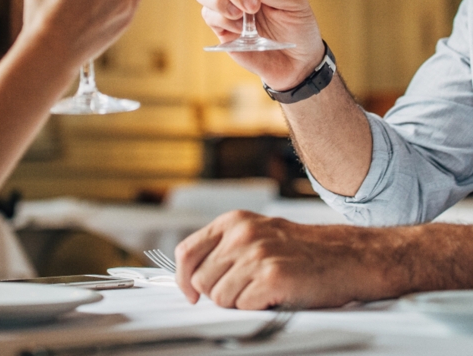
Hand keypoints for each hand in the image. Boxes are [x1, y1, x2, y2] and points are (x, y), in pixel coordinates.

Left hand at [175, 210, 385, 309]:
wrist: (346, 257)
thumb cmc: (302, 251)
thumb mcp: (258, 235)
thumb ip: (226, 248)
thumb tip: (192, 277)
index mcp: (234, 221)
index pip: (187, 251)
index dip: (184, 278)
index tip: (191, 294)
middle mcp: (242, 234)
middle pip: (202, 281)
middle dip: (219, 294)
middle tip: (246, 290)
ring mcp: (256, 254)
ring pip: (220, 298)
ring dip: (239, 303)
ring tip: (263, 291)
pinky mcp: (272, 276)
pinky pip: (243, 307)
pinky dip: (256, 309)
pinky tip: (275, 296)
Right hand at [194, 0, 323, 89]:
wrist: (297, 62)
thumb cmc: (298, 28)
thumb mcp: (294, 3)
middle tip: (253, 6)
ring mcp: (228, 8)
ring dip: (220, 1)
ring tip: (242, 15)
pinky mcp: (221, 28)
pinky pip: (208, 15)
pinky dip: (223, 20)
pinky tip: (241, 29)